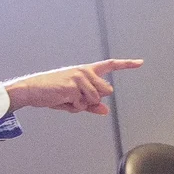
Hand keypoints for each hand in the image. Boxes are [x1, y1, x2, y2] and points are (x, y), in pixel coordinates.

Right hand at [5, 58, 142, 114]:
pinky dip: (73, 108)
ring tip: (67, 99)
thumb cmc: (53, 93)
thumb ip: (91, 105)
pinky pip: (83, 105)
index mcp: (86, 71)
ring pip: (95, 100)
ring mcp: (80, 78)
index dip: (127, 65)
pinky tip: (62, 100)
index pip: (110, 65)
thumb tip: (106, 111)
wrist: (32, 90)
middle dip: (94, 100)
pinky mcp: (73, 86)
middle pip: (106, 91)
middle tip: (75, 98)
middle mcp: (85, 71)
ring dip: (82, 105)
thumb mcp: (74, 99)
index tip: (140, 62)